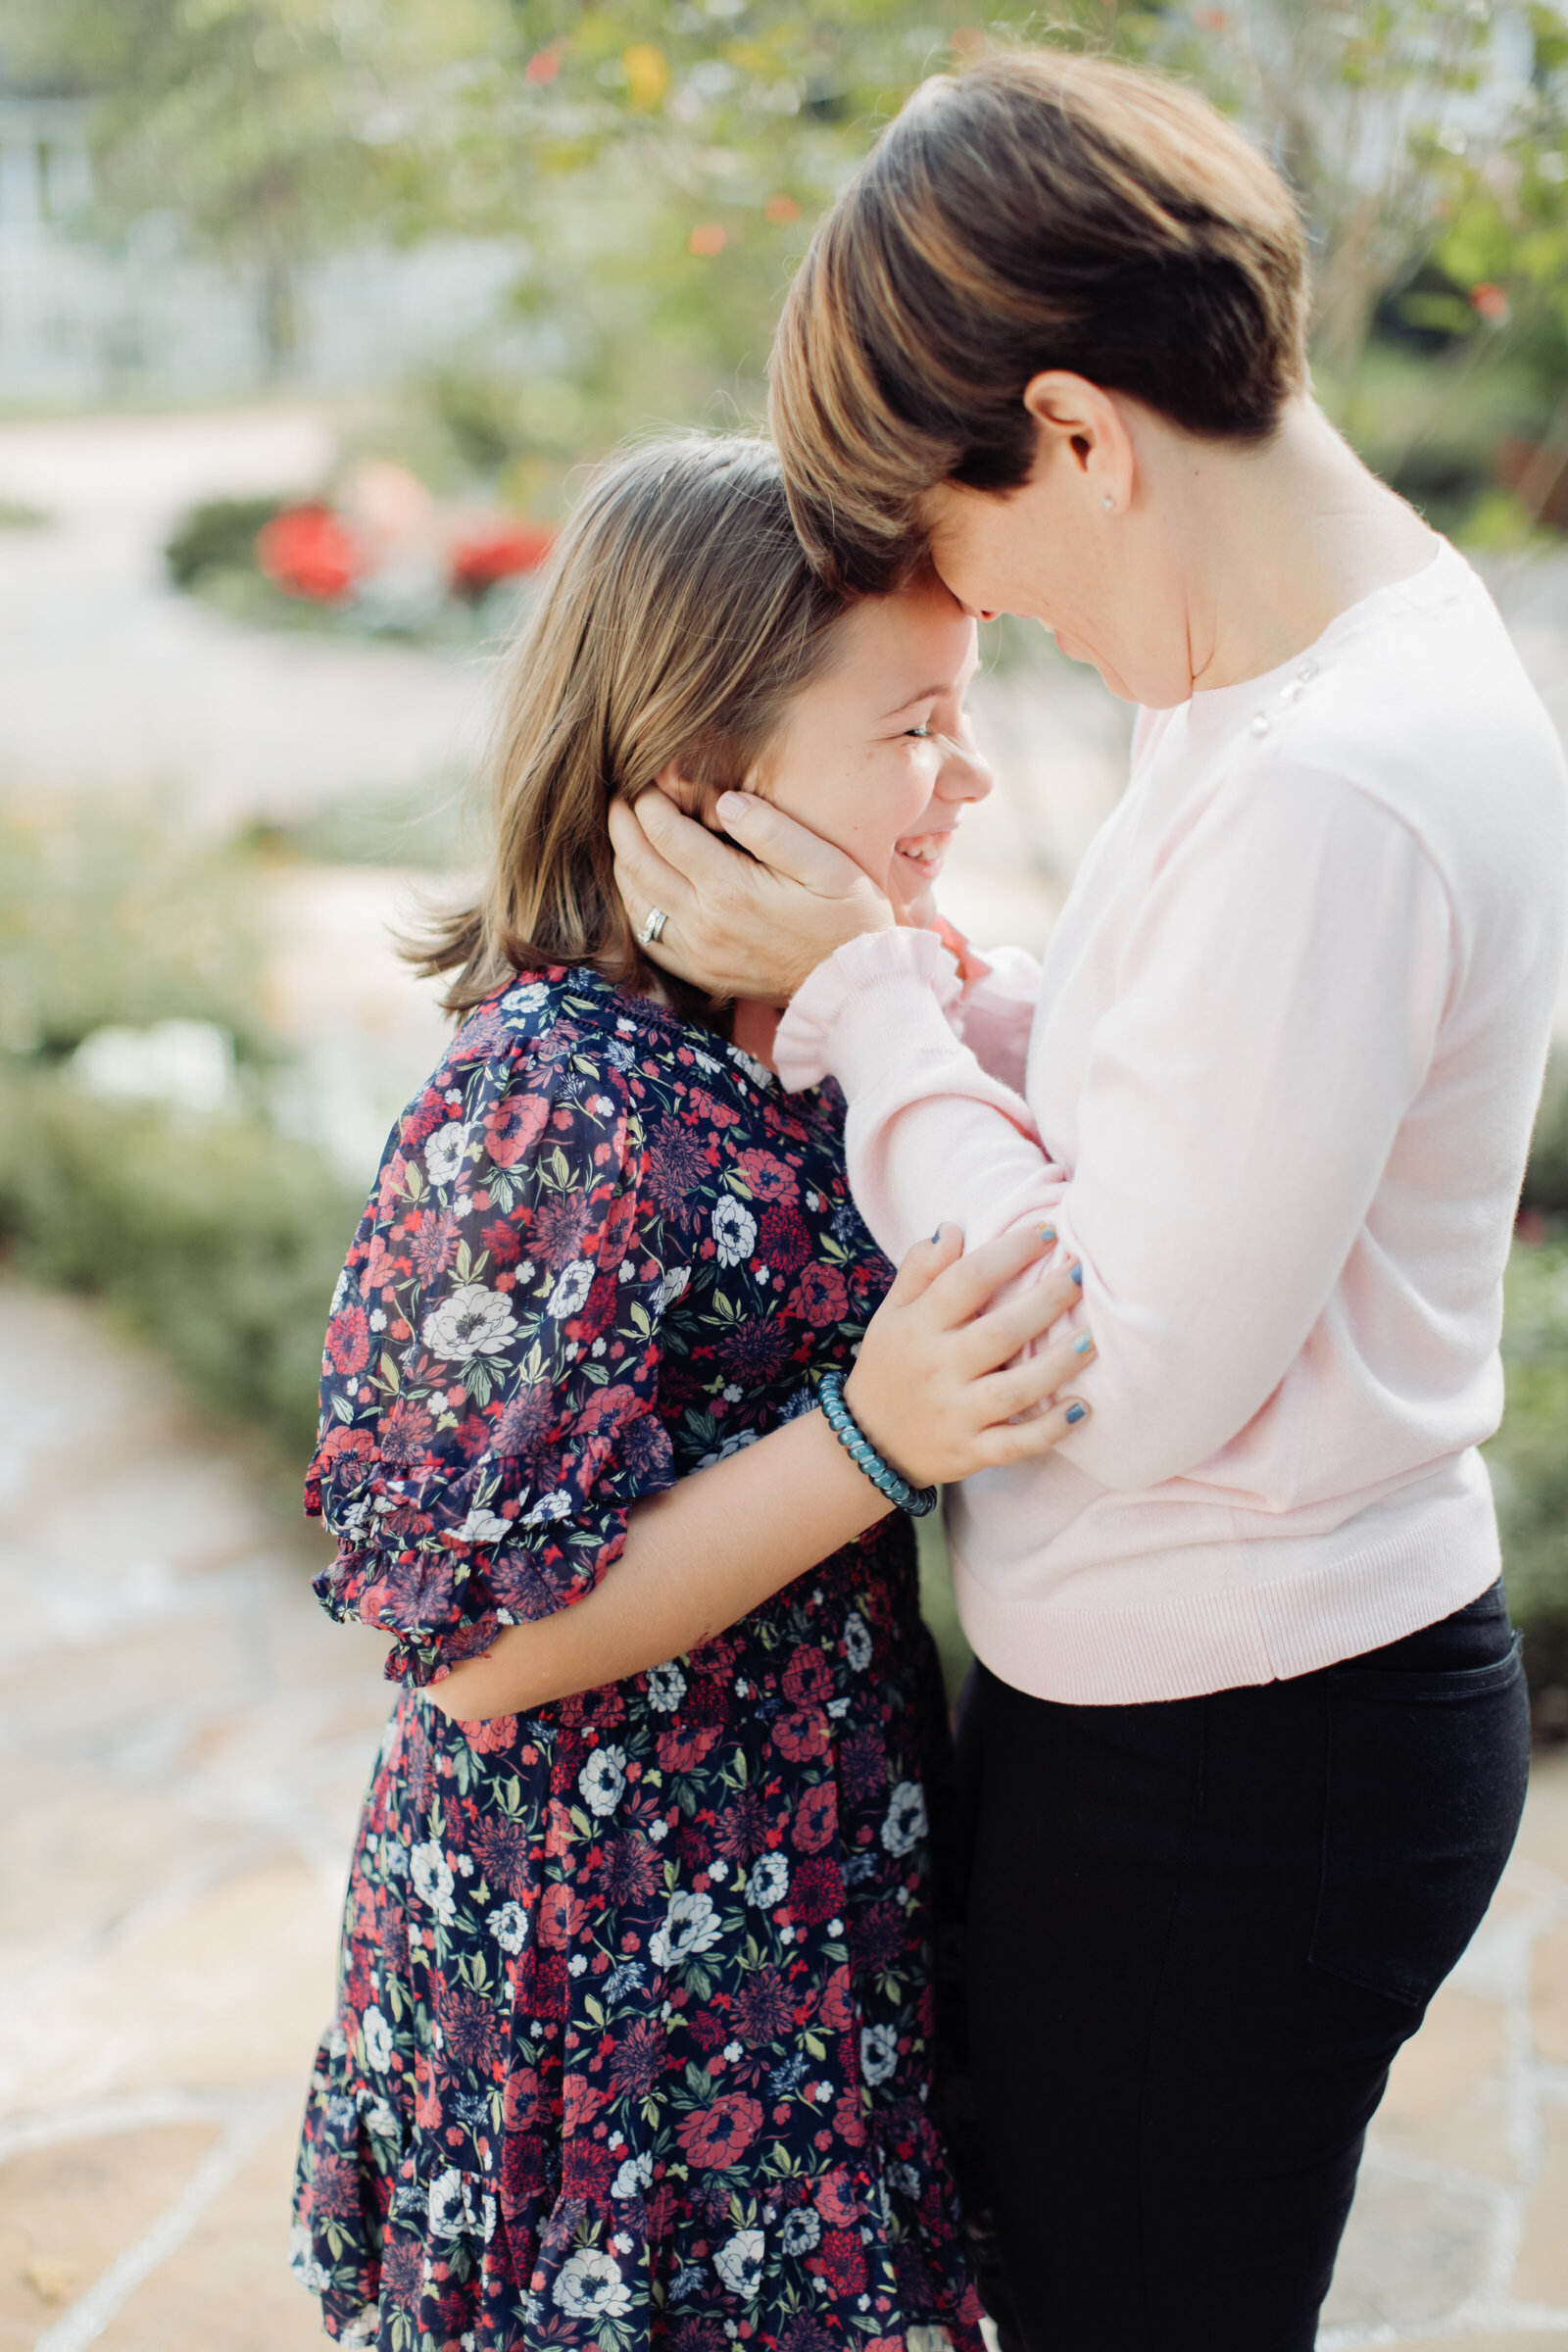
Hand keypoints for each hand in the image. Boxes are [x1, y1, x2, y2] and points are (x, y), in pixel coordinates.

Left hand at [608, 788, 892, 1003]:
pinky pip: (646, 937)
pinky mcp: (699, 973)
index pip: (665, 832)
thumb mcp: (827, 865)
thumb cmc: (848, 919)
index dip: (649, 799)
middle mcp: (703, 923)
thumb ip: (773, 830)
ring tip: (625, 832)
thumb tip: (724, 800)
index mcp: (730, 889)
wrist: (852, 987)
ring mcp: (697, 953)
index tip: (648, 778)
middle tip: (620, 797)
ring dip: (622, 861)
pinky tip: (638, 884)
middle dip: (623, 823)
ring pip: (634, 900)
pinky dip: (633, 904)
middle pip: (638, 863)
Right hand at [845, 1223, 1090, 1485]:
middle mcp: (938, 1368)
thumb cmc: (891, 1366)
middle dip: (1046, 1302)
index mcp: (918, 1327)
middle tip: (1083, 1273)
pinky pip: (1015, 1444)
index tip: (1049, 1231)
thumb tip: (953, 1228)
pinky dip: (1050, 1430)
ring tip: (1092, 1338)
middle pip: (999, 1333)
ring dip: (1057, 1365)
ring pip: (1014, 1390)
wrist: (866, 1445)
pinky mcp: (971, 1451)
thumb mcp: (892, 1313)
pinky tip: (1082, 1408)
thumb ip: (919, 1270)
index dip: (1009, 1252)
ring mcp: (956, 1413)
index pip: (966, 1280)